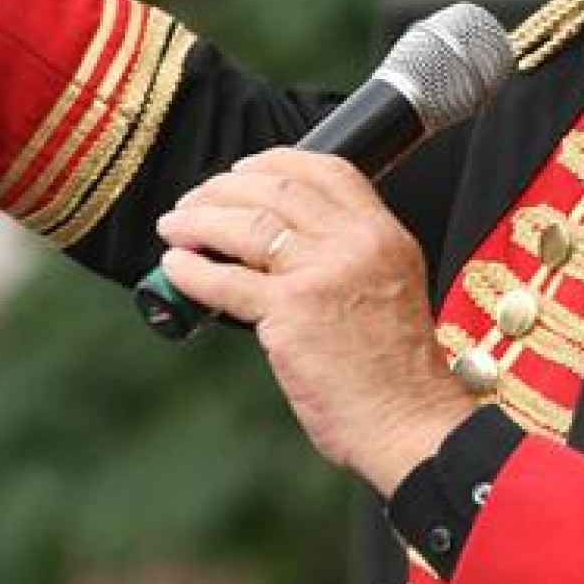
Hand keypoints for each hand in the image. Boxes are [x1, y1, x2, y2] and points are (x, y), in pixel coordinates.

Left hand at [156, 151, 475, 493]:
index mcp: (384, 236)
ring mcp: (323, 274)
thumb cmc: (395, 374)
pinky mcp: (292, 311)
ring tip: (175, 227)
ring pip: (247, 224)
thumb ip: (347, 260)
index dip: (275, 161)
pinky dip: (192, 270)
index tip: (241, 170)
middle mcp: (357, 244)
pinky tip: (175, 267)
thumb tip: (277, 250)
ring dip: (199, 220)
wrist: (408, 422)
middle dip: (223, 188)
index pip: (329, 170)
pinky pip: (227, 279)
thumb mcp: (389, 290)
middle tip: (194, 200)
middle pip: (278, 189)